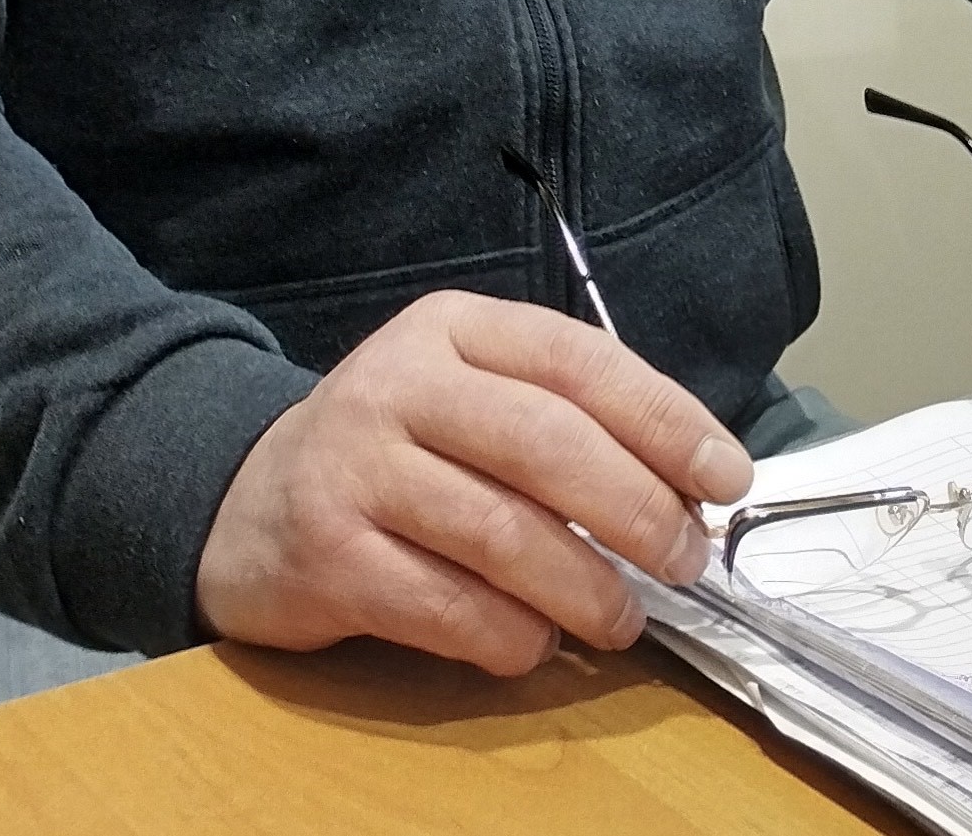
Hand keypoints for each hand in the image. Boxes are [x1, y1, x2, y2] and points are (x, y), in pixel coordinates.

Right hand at [195, 291, 755, 675]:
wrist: (245, 501)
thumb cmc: (396, 449)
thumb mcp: (469, 394)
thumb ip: (565, 418)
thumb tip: (687, 488)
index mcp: (453, 329)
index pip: (578, 360)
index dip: (664, 420)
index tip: (726, 477)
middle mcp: (399, 385)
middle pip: (546, 444)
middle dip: (637, 510)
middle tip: (684, 561)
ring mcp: (356, 470)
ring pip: (503, 534)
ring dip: (585, 589)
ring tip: (622, 621)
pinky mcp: (328, 557)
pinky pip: (447, 607)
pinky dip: (510, 636)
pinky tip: (534, 643)